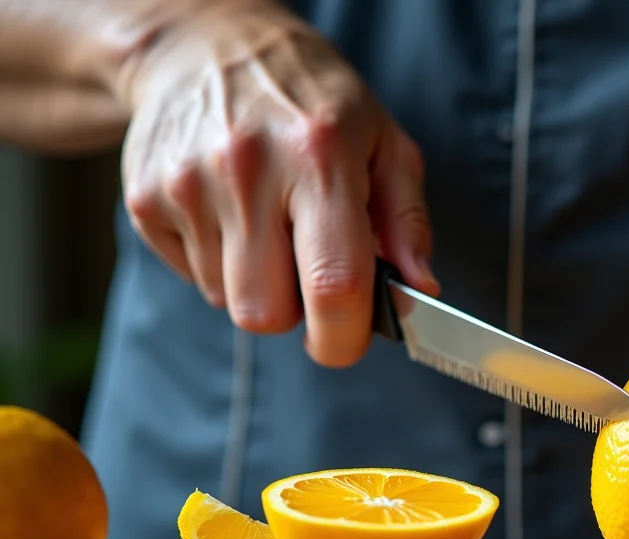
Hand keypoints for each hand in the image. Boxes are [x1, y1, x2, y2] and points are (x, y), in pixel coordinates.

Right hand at [118, 1, 437, 366]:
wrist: (205, 45)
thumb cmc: (310, 99)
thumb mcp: (383, 141)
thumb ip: (407, 221)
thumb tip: (420, 289)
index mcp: (320, 158)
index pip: (333, 285)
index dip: (344, 337)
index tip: (349, 339)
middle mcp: (247, 170)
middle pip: (265, 313)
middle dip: (294, 313)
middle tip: (309, 272)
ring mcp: (187, 185)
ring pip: (227, 300)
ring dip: (257, 282)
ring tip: (269, 226)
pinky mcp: (144, 199)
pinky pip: (191, 277)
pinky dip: (218, 263)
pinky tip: (231, 215)